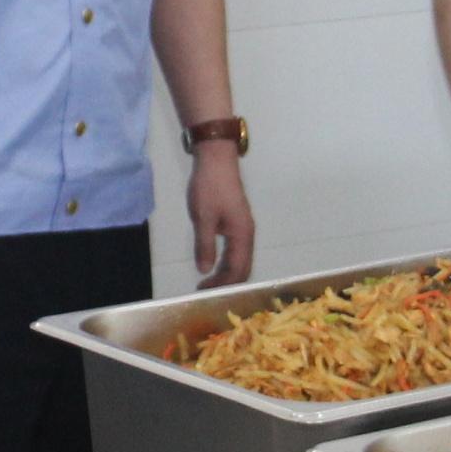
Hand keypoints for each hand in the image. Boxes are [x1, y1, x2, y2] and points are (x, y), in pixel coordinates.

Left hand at [187, 143, 257, 287]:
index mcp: (242, 235)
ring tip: (207, 281)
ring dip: (226, 273)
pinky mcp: (237, 222)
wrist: (216, 159)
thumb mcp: (203, 218)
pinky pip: (236, 250)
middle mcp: (247, 234)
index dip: (222, 285)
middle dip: (226, 283)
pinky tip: (213, 264)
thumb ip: (205, 246)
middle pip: (243, 268)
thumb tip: (205, 271)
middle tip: (204, 290)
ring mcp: (243, 228)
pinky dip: (226, 261)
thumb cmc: (209, 188)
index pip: (237, 270)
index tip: (204, 292)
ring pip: (240, 259)